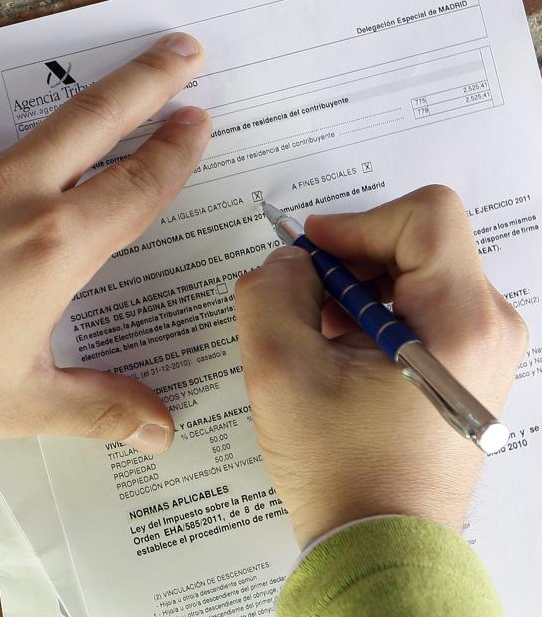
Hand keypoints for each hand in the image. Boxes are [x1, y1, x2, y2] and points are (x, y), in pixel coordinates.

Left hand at [0, 33, 211, 459]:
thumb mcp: (18, 404)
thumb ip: (101, 407)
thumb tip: (162, 431)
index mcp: (50, 247)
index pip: (136, 185)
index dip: (174, 150)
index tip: (197, 119)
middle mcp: (4, 190)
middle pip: (92, 117)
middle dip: (145, 79)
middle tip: (181, 49)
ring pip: (0, 163)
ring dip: (2, 196)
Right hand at [235, 185, 527, 545]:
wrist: (380, 540)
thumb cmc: (344, 470)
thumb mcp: (279, 369)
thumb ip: (269, 291)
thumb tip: (288, 263)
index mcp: (458, 322)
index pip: (426, 215)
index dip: (359, 221)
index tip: (315, 252)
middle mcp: (487, 330)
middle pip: (420, 243)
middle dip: (352, 261)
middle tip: (305, 301)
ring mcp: (483, 351)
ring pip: (418, 276)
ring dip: (359, 291)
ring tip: (320, 338)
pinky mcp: (468, 368)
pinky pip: (423, 310)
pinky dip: (376, 317)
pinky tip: (341, 356)